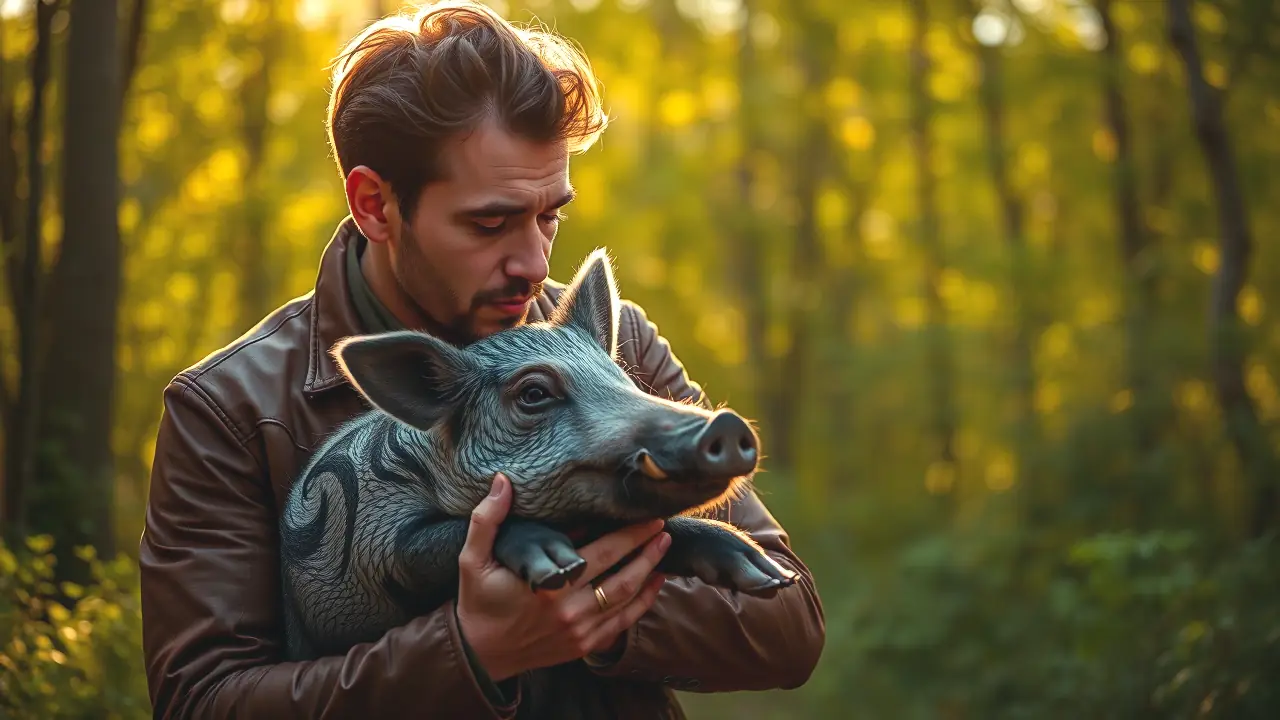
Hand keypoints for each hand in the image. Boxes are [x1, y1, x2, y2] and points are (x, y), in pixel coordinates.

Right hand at [455, 473, 670, 681]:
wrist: (479, 653)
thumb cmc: (479, 601)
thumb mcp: (473, 558)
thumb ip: (487, 519)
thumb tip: (502, 482)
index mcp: (549, 586)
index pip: (602, 554)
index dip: (630, 535)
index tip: (648, 516)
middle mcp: (570, 610)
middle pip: (623, 576)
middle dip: (647, 549)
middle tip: (663, 526)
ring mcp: (580, 632)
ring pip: (627, 600)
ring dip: (650, 573)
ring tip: (664, 549)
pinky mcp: (583, 646)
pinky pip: (622, 623)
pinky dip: (643, 603)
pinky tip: (654, 584)